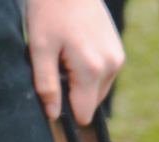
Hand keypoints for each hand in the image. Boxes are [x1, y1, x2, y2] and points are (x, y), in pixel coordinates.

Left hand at [27, 0, 125, 124]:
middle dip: (73, 91)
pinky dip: (89, 69)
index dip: (65, 108)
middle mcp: (111, 67)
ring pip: (98, 89)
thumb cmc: (50, 9)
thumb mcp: (39, 47)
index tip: (52, 89)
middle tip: (56, 62)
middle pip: (92, 102)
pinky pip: (104, 74)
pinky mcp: (118, 50)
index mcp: (92, 69)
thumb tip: (53, 114)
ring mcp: (118, 58)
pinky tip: (76, 47)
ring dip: (81, 81)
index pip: (84, 112)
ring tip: (66, 52)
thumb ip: (46, 84)